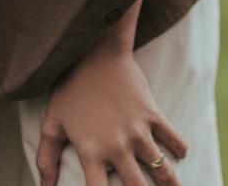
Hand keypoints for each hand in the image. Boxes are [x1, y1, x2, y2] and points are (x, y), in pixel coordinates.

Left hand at [37, 49, 187, 185]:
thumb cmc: (70, 89)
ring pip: (160, 166)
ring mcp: (138, 130)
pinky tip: (181, 155)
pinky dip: (179, 148)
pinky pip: (172, 136)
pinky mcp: (152, 114)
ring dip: (170, 182)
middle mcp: (117, 146)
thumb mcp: (52, 125)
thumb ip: (46, 160)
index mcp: (91, 152)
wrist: (96, 55)